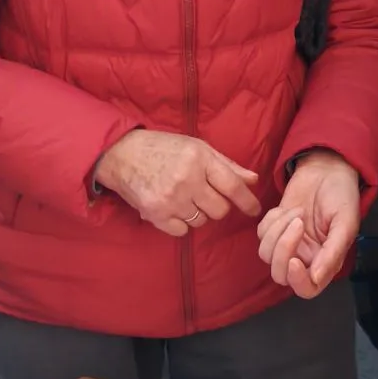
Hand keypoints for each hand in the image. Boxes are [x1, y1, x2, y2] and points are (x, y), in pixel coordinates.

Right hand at [93, 128, 259, 235]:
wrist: (122, 155)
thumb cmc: (164, 148)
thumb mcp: (197, 147)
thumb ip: (226, 165)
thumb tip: (253, 180)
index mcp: (200, 159)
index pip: (232, 186)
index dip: (248, 201)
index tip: (255, 209)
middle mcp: (187, 179)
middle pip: (220, 210)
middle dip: (218, 206)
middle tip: (205, 195)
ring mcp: (170, 198)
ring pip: (202, 221)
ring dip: (198, 213)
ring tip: (184, 197)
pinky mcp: (155, 214)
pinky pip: (182, 231)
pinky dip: (181, 223)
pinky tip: (172, 207)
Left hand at [256, 149, 360, 297]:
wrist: (326, 169)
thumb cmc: (342, 196)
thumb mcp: (345, 222)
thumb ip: (333, 252)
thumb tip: (318, 277)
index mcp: (326, 261)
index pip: (307, 289)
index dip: (298, 281)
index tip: (295, 261)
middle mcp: (305, 257)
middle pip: (280, 274)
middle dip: (284, 249)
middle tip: (298, 222)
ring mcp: (287, 243)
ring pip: (266, 254)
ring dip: (278, 230)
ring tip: (297, 211)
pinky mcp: (274, 227)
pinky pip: (260, 234)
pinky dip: (272, 219)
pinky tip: (287, 208)